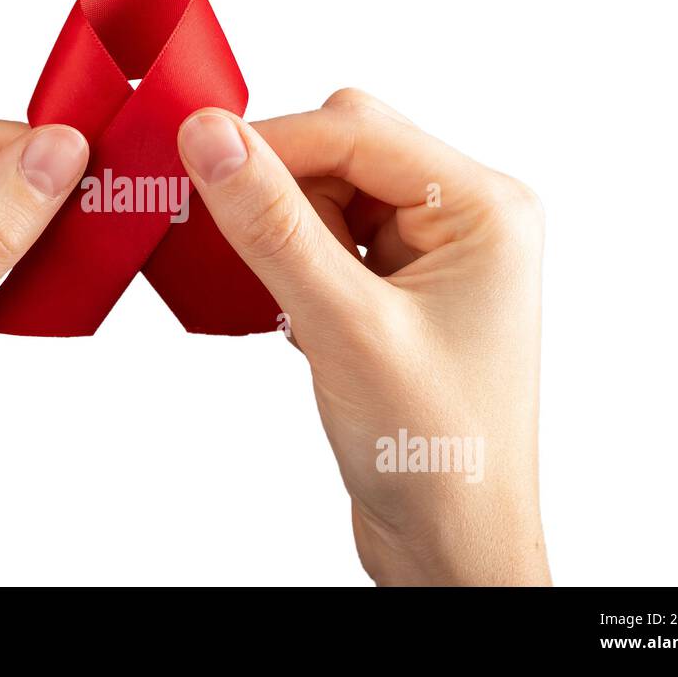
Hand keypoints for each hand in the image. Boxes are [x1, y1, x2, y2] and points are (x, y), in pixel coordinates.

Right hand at [177, 89, 549, 584]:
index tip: (193, 156)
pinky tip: (297, 320)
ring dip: (285, 235)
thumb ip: (273, 225)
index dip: (272, 142)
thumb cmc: (438, 452)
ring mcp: (433, 255)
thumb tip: (212, 138)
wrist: (454, 546)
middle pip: (344, 150)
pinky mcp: (399, 289)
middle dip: (281, 191)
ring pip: (328, 194)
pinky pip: (327, 239)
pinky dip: (293, 267)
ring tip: (288, 305)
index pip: (357, 131)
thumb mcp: (344, 326)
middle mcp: (466, 218)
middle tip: (241, 246)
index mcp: (485, 209)